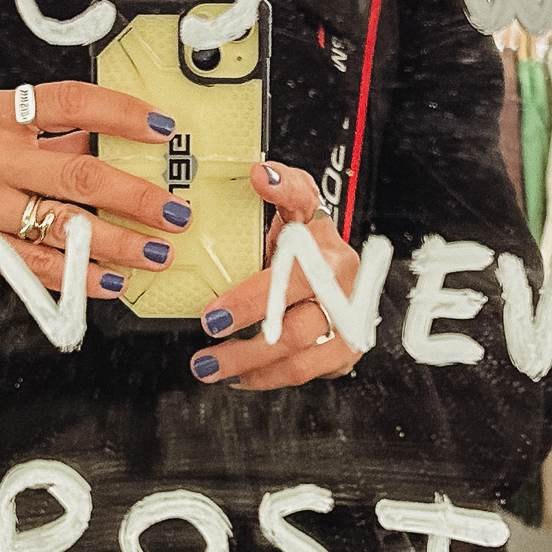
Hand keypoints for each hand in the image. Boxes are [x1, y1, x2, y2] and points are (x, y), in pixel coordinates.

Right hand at [0, 80, 188, 294]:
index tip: (163, 128)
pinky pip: (35, 267)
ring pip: (62, 229)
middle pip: (77, 175)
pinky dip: (79, 276)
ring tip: (155, 252)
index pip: (70, 104)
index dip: (120, 113)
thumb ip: (49, 132)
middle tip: (175, 212)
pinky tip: (111, 279)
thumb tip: (115, 143)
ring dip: (117, 244)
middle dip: (135, 196)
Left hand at [187, 162, 364, 391]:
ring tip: (209, 366)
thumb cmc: (310, 239)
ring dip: (248, 366)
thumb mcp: (299, 204)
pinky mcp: (342, 353)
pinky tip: (237, 375)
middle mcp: (342, 293)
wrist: (339, 267)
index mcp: (329, 254)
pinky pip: (304, 374)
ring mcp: (345, 327)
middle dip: (244, 338)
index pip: (291, 276)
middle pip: (294, 327)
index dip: (250, 299)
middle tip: (206, 337)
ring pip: (298, 358)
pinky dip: (265, 378)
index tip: (212, 314)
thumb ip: (283, 186)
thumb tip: (260, 173)